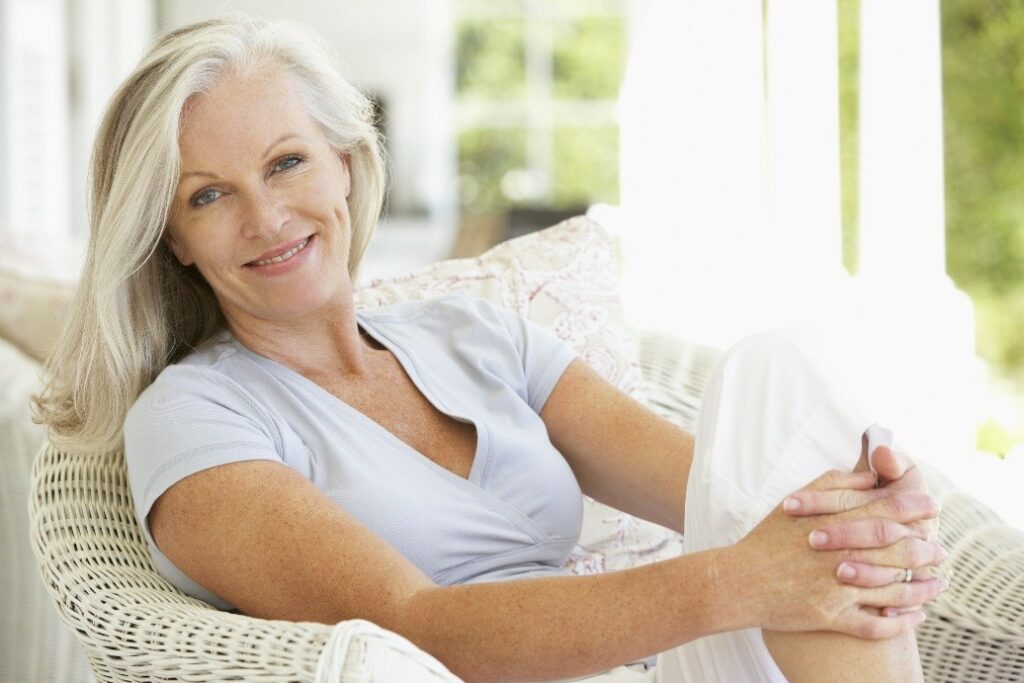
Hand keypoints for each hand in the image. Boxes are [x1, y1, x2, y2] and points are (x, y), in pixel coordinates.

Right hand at [732, 469, 947, 638]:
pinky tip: (914, 614)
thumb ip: (836, 484)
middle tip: (940, 550)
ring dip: (923, 587)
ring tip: (938, 583)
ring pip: (896, 589)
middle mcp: (840, 554)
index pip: (888, 510)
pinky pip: (877, 624)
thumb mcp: (798, 499)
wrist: (740, 580)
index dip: (916, 508)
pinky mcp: (833, 617)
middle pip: (900, 550)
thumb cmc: (768, 538)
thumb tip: (871, 478)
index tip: (933, 508)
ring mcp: (838, 588)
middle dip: (928, 549)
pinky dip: (902, 621)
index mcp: (833, 522)